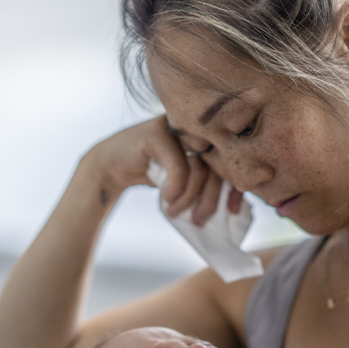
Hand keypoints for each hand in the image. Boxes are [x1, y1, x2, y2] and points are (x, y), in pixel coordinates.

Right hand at [85, 115, 241, 224]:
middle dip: (210, 199)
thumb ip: (208, 183)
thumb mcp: (186, 181)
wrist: (112, 166)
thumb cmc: (153, 175)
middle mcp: (198, 128)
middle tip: (198, 220)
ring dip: (188, 197)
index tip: (232, 211)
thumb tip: (235, 207)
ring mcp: (178, 127)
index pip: (233, 163)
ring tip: (174, 212)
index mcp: (209, 137)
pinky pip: (179, 165)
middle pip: (218, 166)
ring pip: (199, 168)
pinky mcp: (159, 132)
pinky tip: (167, 199)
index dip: (236, 188)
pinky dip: (175, 188)